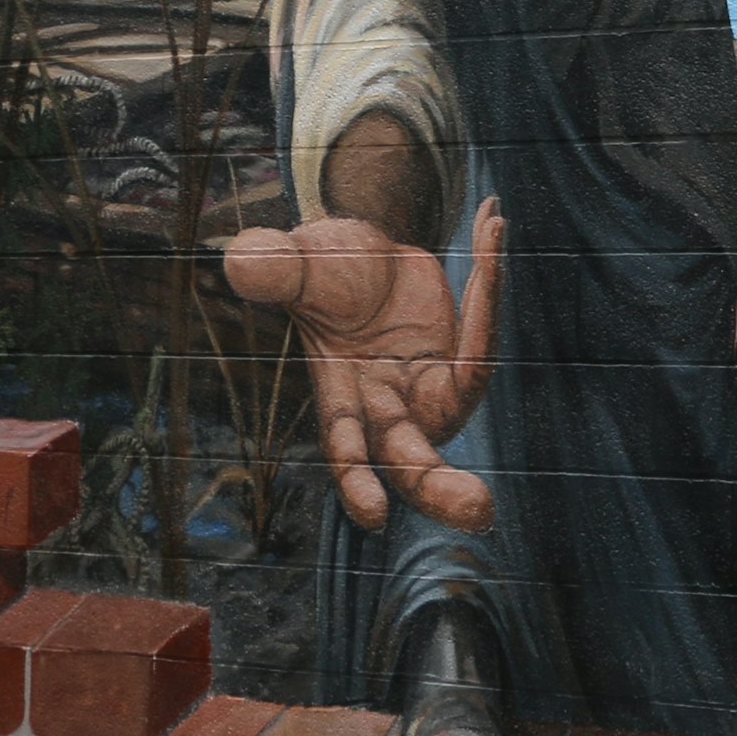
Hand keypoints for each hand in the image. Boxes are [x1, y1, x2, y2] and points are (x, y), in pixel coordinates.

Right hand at [225, 196, 507, 532]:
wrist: (360, 262)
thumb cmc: (318, 274)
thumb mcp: (295, 269)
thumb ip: (276, 272)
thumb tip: (242, 260)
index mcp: (340, 398)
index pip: (347, 448)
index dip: (357, 481)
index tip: (373, 515)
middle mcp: (389, 404)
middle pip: (416, 458)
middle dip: (441, 488)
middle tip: (479, 512)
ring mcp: (429, 384)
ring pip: (466, 389)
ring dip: (484, 320)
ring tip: (494, 245)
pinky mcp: (461, 357)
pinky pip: (482, 329)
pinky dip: (488, 278)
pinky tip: (490, 220)